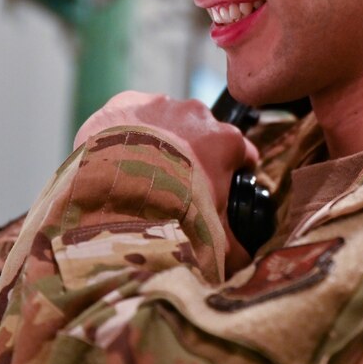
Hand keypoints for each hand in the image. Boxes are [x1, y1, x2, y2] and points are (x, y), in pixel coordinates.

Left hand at [74, 92, 259, 270]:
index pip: (243, 153)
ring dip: (160, 140)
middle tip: (176, 186)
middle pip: (203, 134)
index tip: (223, 187)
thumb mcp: (212, 237)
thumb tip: (244, 261)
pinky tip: (118, 155)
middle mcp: (198, 114)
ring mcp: (161, 105)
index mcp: (227, 142)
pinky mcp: (126, 102)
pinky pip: (132, 112)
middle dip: (194, 156)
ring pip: (167, 121)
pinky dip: (128, 129)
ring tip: (141, 171)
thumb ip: (234, 246)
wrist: (119, 195)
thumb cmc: (174, 215)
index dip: (235, 171)